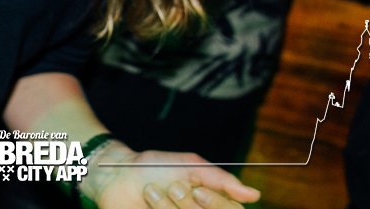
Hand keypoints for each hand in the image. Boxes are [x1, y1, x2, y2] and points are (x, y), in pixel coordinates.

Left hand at [85, 142, 259, 208]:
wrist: (116, 174)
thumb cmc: (154, 167)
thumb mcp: (190, 166)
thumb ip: (221, 180)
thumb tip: (253, 195)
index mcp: (209, 203)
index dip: (214, 204)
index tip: (195, 189)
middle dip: (186, 204)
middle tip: (170, 187)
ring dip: (166, 207)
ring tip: (150, 192)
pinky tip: (146, 203)